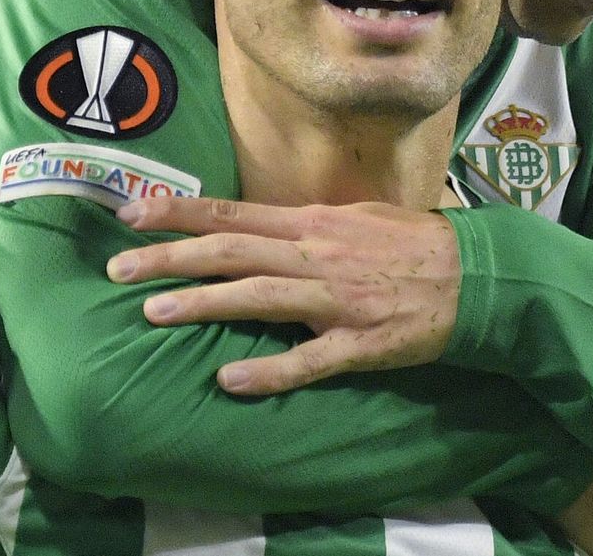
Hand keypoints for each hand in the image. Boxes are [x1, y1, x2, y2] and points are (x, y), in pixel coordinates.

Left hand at [107, 196, 461, 394]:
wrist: (475, 275)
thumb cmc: (412, 244)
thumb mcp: (354, 219)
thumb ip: (303, 228)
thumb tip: (256, 229)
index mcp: (311, 223)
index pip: (231, 212)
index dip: (177, 213)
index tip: (129, 212)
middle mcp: (315, 254)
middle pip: (230, 249)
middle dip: (169, 257)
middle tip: (117, 268)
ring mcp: (334, 299)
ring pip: (257, 295)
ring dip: (203, 303)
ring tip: (153, 312)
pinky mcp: (358, 341)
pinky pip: (308, 360)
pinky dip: (269, 371)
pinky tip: (231, 380)